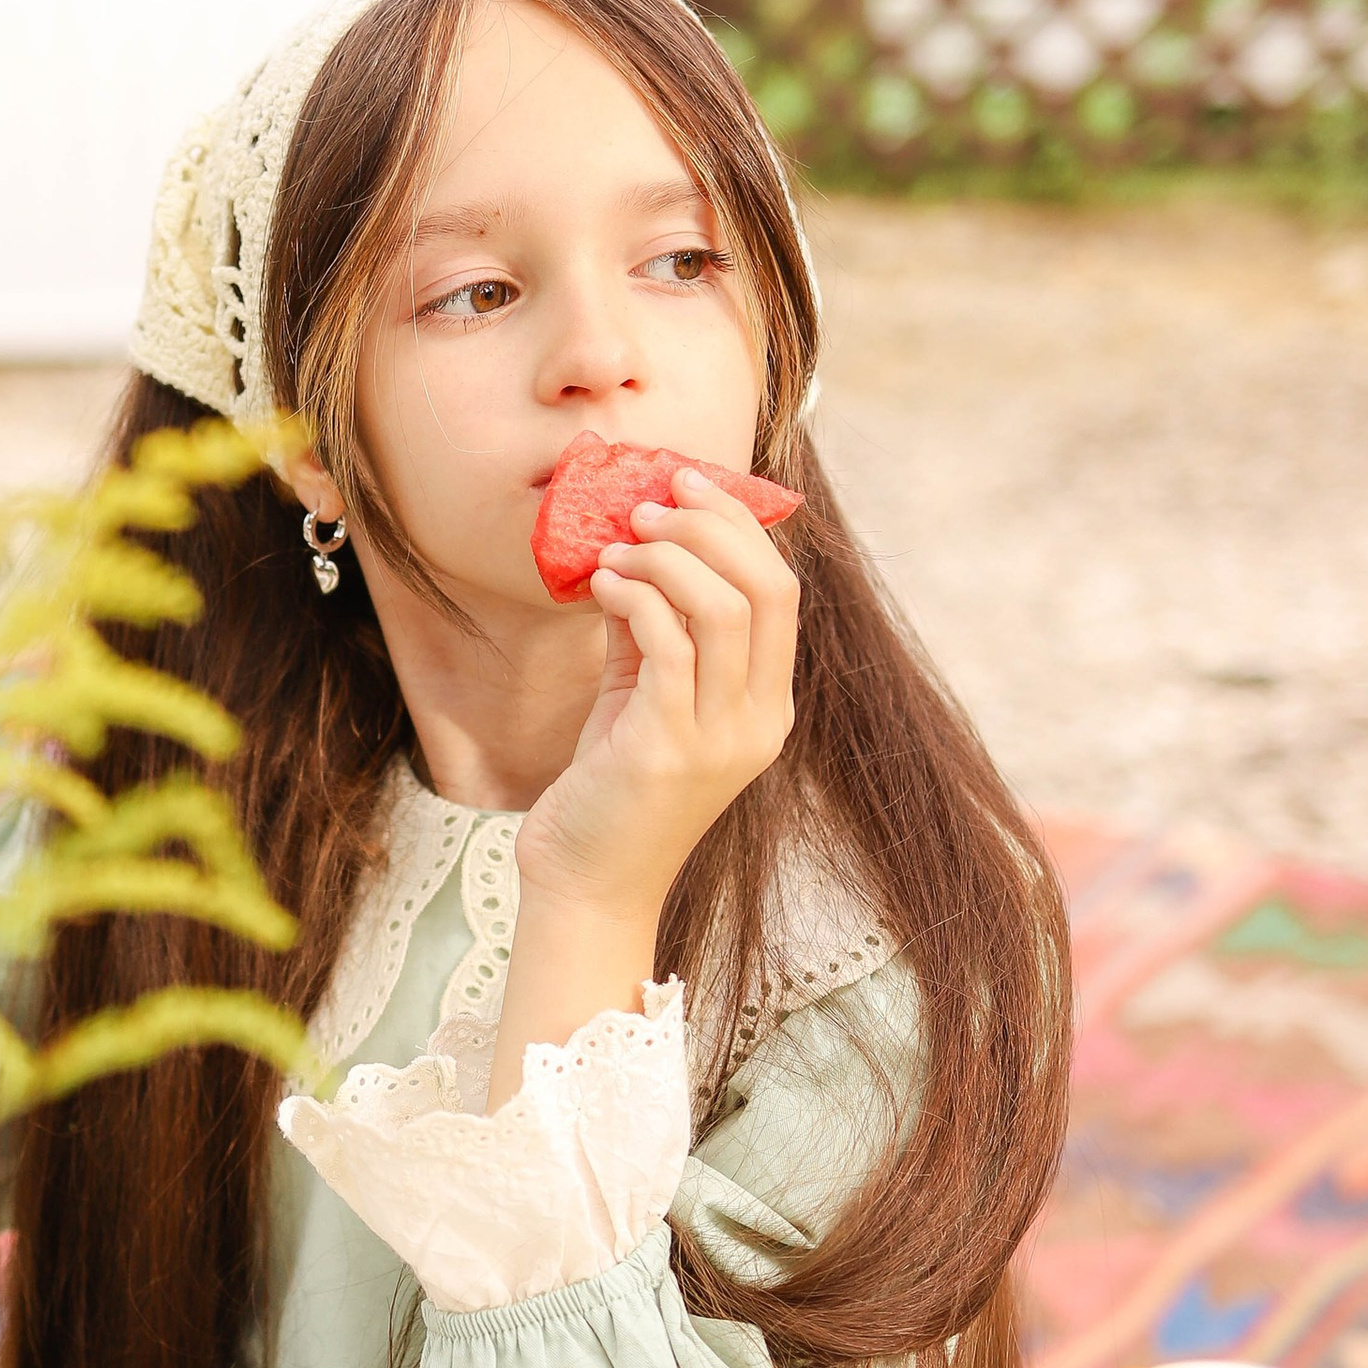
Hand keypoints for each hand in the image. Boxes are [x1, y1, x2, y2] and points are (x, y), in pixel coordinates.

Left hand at [522, 470, 799, 923]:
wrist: (586, 885)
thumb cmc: (611, 788)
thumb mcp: (641, 694)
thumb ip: (652, 627)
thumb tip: (636, 544)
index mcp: (768, 706)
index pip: (780, 590)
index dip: (738, 524)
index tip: (686, 482)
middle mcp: (758, 721)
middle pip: (765, 587)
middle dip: (707, 526)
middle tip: (648, 502)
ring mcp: (719, 739)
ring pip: (720, 608)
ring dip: (664, 556)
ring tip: (616, 546)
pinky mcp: (668, 750)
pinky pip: (666, 645)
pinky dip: (634, 597)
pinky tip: (600, 585)